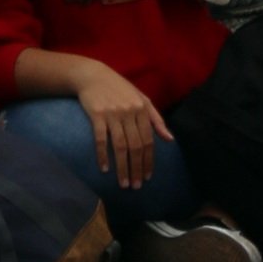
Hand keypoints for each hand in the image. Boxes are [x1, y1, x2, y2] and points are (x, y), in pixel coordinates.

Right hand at [67, 57, 166, 190]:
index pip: (148, 141)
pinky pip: (100, 139)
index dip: (148, 161)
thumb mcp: (141, 99)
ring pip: (120, 146)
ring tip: (123, 183)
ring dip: (122, 167)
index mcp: (142, 110)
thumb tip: (170, 139)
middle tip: (135, 186)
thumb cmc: (119, 89)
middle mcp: (129, 112)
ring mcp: (113, 114)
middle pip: (135, 146)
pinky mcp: (97, 115)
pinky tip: (104, 169)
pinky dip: (102, 155)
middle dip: (137, 168)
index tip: (147, 177)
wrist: (93, 75)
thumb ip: (156, 119)